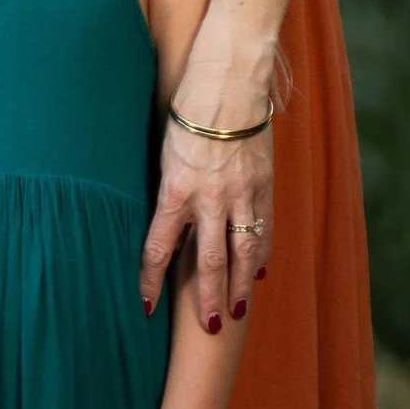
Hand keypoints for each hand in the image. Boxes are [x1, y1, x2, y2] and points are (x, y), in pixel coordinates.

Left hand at [141, 114, 272, 330]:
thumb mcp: (164, 152)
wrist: (228, 80)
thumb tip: (167, 225)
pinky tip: (259, 272)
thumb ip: (167, 191)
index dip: (149, 281)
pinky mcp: (263, 183)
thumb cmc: (187, 110)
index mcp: (175, 190)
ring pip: (243, 251)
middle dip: (208, 298)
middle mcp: (209, 198)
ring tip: (239, 312)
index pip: (158, 249)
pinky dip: (261, 252)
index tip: (146, 306)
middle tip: (209, 328)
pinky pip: (264, 226)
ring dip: (241, 286)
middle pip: (209, 262)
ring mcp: (241, 193)